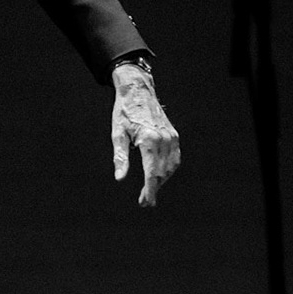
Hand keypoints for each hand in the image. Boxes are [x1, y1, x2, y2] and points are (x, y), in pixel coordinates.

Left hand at [111, 63, 180, 206]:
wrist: (138, 90)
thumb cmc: (124, 111)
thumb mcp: (117, 133)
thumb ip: (120, 157)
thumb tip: (120, 179)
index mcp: (149, 140)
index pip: (151, 173)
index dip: (150, 190)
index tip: (146, 203)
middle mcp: (163, 139)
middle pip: (161, 173)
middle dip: (153, 189)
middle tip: (144, 202)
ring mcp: (171, 137)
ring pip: (170, 167)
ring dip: (161, 181)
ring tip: (149, 190)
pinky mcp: (174, 135)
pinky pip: (174, 158)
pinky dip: (168, 170)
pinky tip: (159, 175)